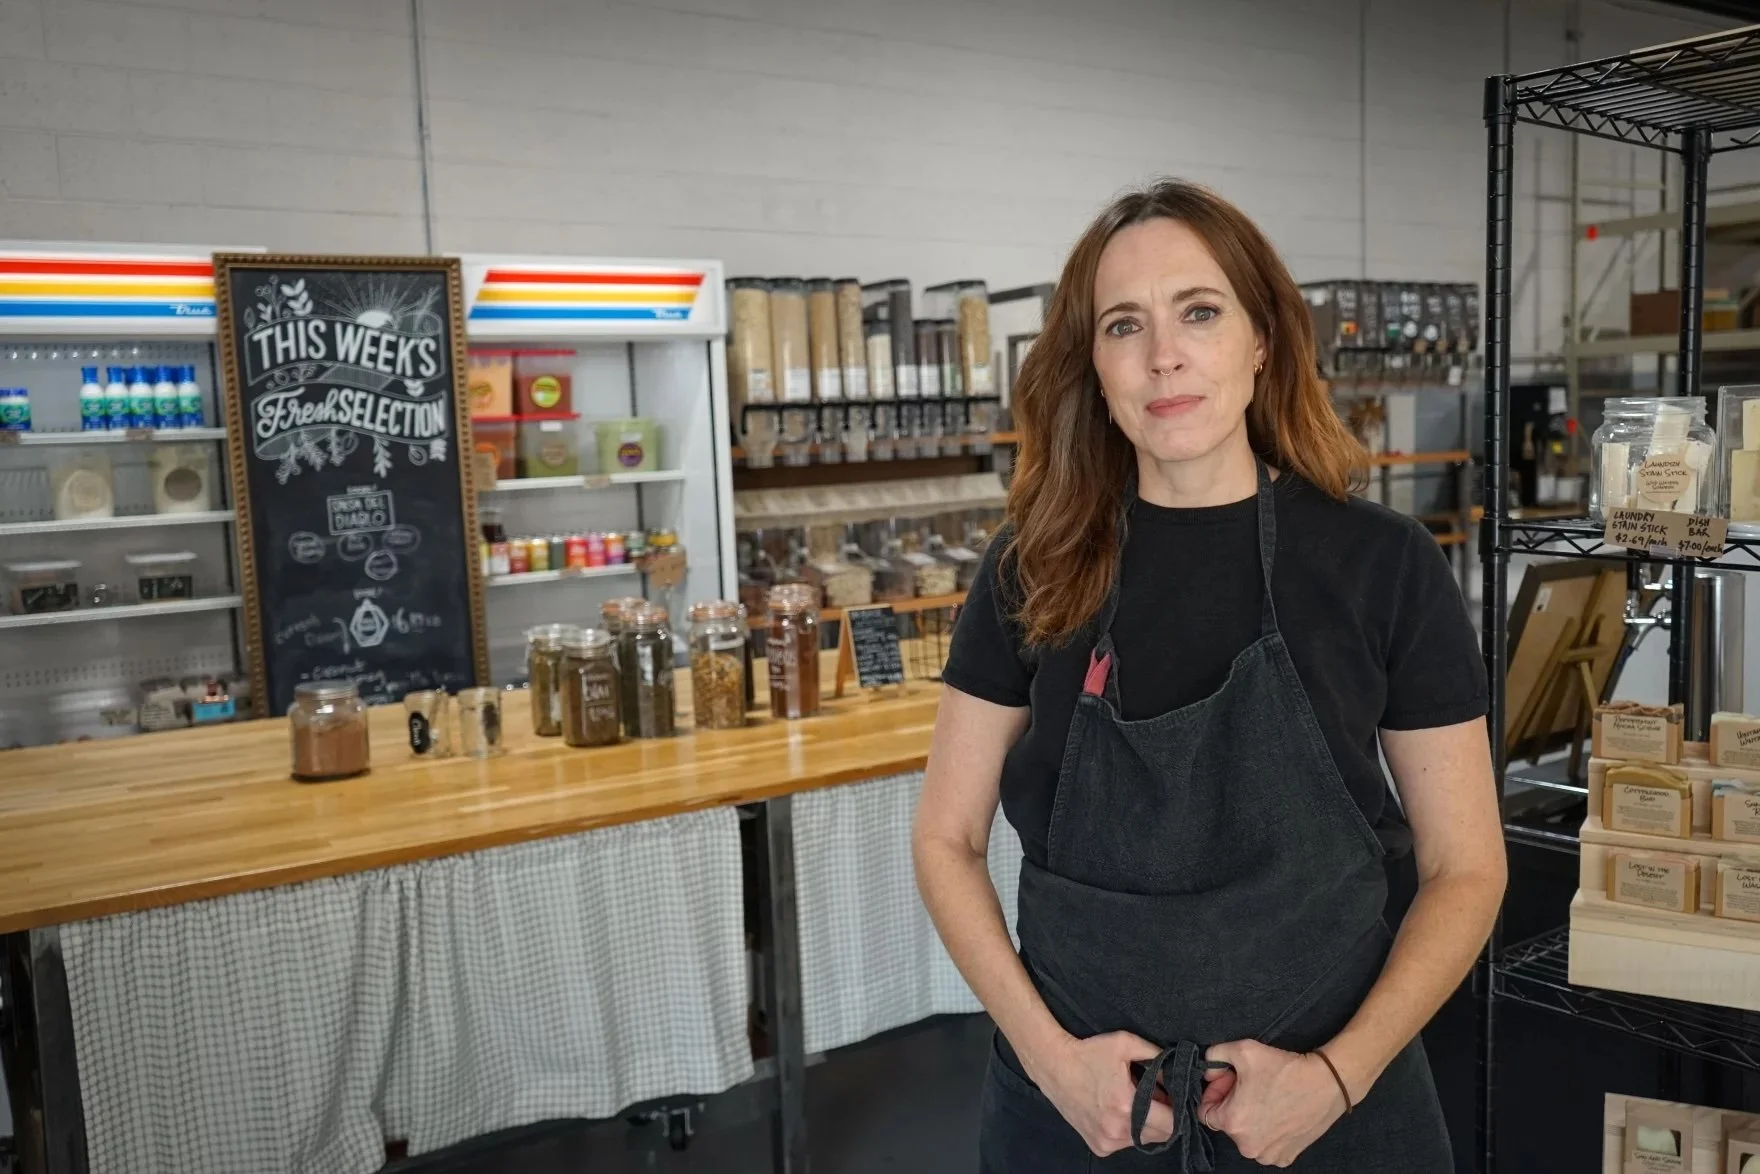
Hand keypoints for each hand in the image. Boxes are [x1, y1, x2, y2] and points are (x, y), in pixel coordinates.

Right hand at [1022, 1030, 1175, 1156]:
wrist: (1054, 1065)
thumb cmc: (1089, 1053)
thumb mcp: (1126, 1043)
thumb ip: (1157, 1057)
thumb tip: (1177, 1073)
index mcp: (1127, 1106)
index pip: (1172, 1122)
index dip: (1179, 1108)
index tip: (1175, 1095)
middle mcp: (1117, 1130)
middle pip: (1162, 1134)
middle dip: (1165, 1116)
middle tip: (1155, 1095)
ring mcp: (1107, 1142)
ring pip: (1145, 1140)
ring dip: (1148, 1124)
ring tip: (1134, 1101)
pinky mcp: (1099, 1147)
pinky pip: (1127, 1143)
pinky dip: (1130, 1131)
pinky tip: (1119, 1112)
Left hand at [1198, 1040, 1349, 1166]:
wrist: (1327, 1083)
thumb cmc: (1286, 1068)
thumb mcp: (1243, 1050)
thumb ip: (1215, 1055)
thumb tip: (1208, 1068)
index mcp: (1232, 1123)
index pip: (1205, 1112)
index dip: (1215, 1092)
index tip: (1230, 1080)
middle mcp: (1247, 1146)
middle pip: (1227, 1123)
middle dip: (1233, 1102)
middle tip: (1251, 1084)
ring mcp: (1268, 1155)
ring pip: (1246, 1135)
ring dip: (1250, 1117)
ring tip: (1267, 1096)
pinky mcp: (1286, 1157)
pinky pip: (1266, 1145)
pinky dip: (1268, 1131)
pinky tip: (1279, 1112)